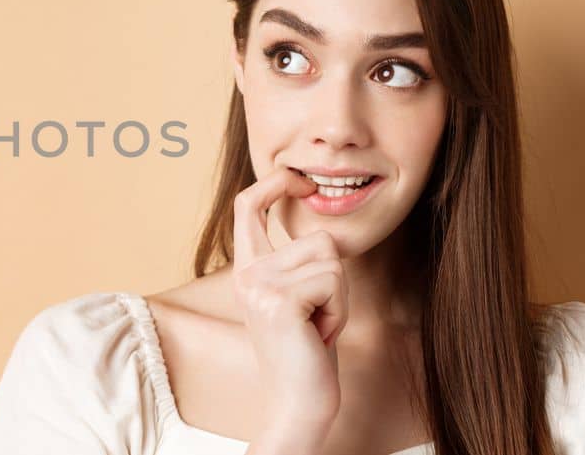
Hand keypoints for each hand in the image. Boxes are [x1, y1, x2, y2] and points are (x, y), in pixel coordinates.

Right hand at [231, 166, 348, 440]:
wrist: (298, 402)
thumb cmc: (306, 351)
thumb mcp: (297, 297)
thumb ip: (295, 261)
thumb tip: (318, 219)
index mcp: (246, 269)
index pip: (247, 205)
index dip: (275, 182)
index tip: (299, 182)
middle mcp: (246, 273)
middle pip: (317, 237)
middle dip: (335, 278)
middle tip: (317, 316)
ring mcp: (259, 286)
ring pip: (331, 260)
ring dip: (339, 297)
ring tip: (317, 326)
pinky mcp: (279, 300)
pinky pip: (334, 282)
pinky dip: (339, 310)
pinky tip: (319, 335)